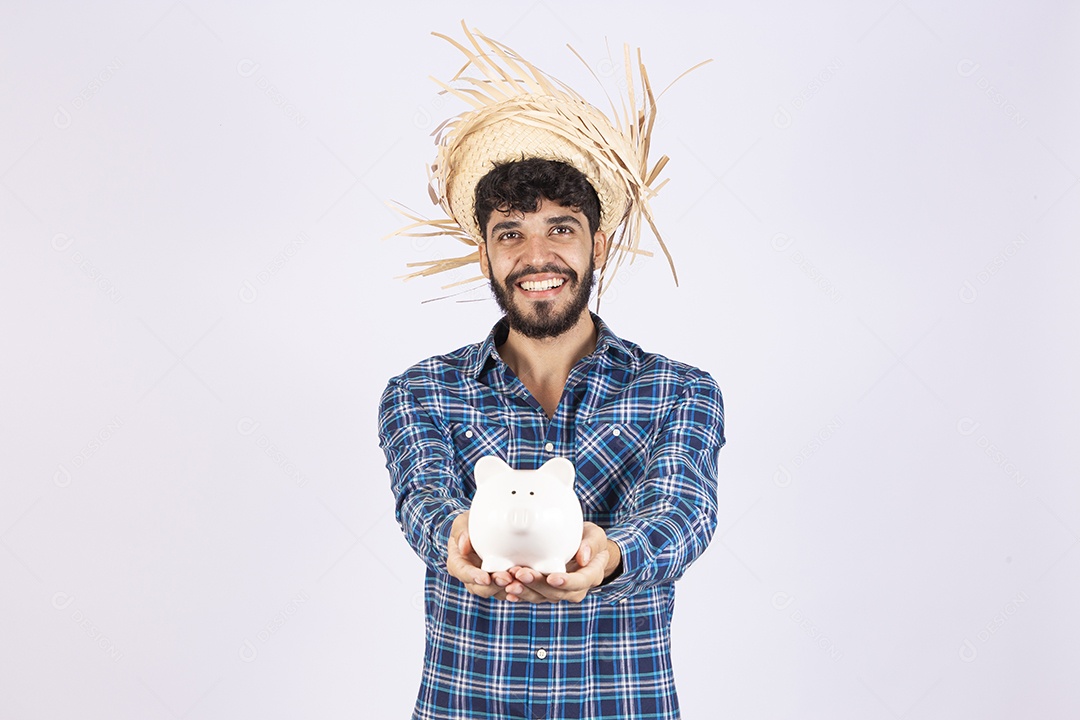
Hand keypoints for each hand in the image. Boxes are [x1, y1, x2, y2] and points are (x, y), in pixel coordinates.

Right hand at [446, 511, 516, 599]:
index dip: (473, 577)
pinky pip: (508, 591)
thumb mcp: (463, 522)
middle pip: (479, 588)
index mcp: (458, 563)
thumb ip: (460, 531)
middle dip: (493, 586)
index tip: (485, 578)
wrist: (488, 526)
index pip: (462, 573)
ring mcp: (487, 581)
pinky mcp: (501, 582)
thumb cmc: (472, 523)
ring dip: (506, 589)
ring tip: (518, 581)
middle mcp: (471, 576)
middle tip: (507, 579)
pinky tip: (524, 585)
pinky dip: (516, 590)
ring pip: (494, 592)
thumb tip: (463, 546)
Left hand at [504, 522, 621, 603]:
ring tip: (510, 582)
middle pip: (557, 593)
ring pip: (542, 597)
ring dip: (525, 591)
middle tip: (522, 575)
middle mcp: (575, 588)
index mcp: (591, 575)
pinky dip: (519, 594)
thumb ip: (592, 544)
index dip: (567, 582)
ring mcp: (558, 591)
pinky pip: (531, 595)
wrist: (582, 549)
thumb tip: (583, 557)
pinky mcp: (544, 590)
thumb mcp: (595, 536)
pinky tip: (507, 590)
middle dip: (538, 585)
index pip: (581, 582)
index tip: (552, 577)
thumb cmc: (588, 539)